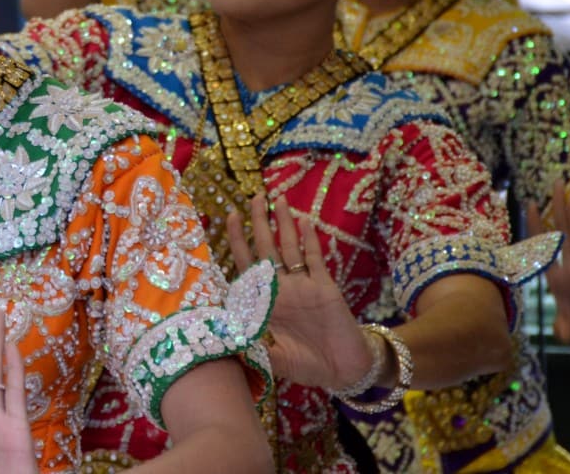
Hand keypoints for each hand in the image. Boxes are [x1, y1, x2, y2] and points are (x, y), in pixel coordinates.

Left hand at [228, 196, 371, 389]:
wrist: (343, 371)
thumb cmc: (307, 365)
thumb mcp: (273, 359)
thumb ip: (252, 348)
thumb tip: (225, 343)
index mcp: (265, 302)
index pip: (246, 264)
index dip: (237, 241)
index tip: (229, 217)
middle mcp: (282, 288)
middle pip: (266, 248)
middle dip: (259, 222)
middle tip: (254, 197)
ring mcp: (304, 285)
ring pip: (291, 248)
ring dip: (285, 224)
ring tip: (278, 199)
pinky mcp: (325, 287)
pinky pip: (315, 259)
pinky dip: (310, 241)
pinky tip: (305, 222)